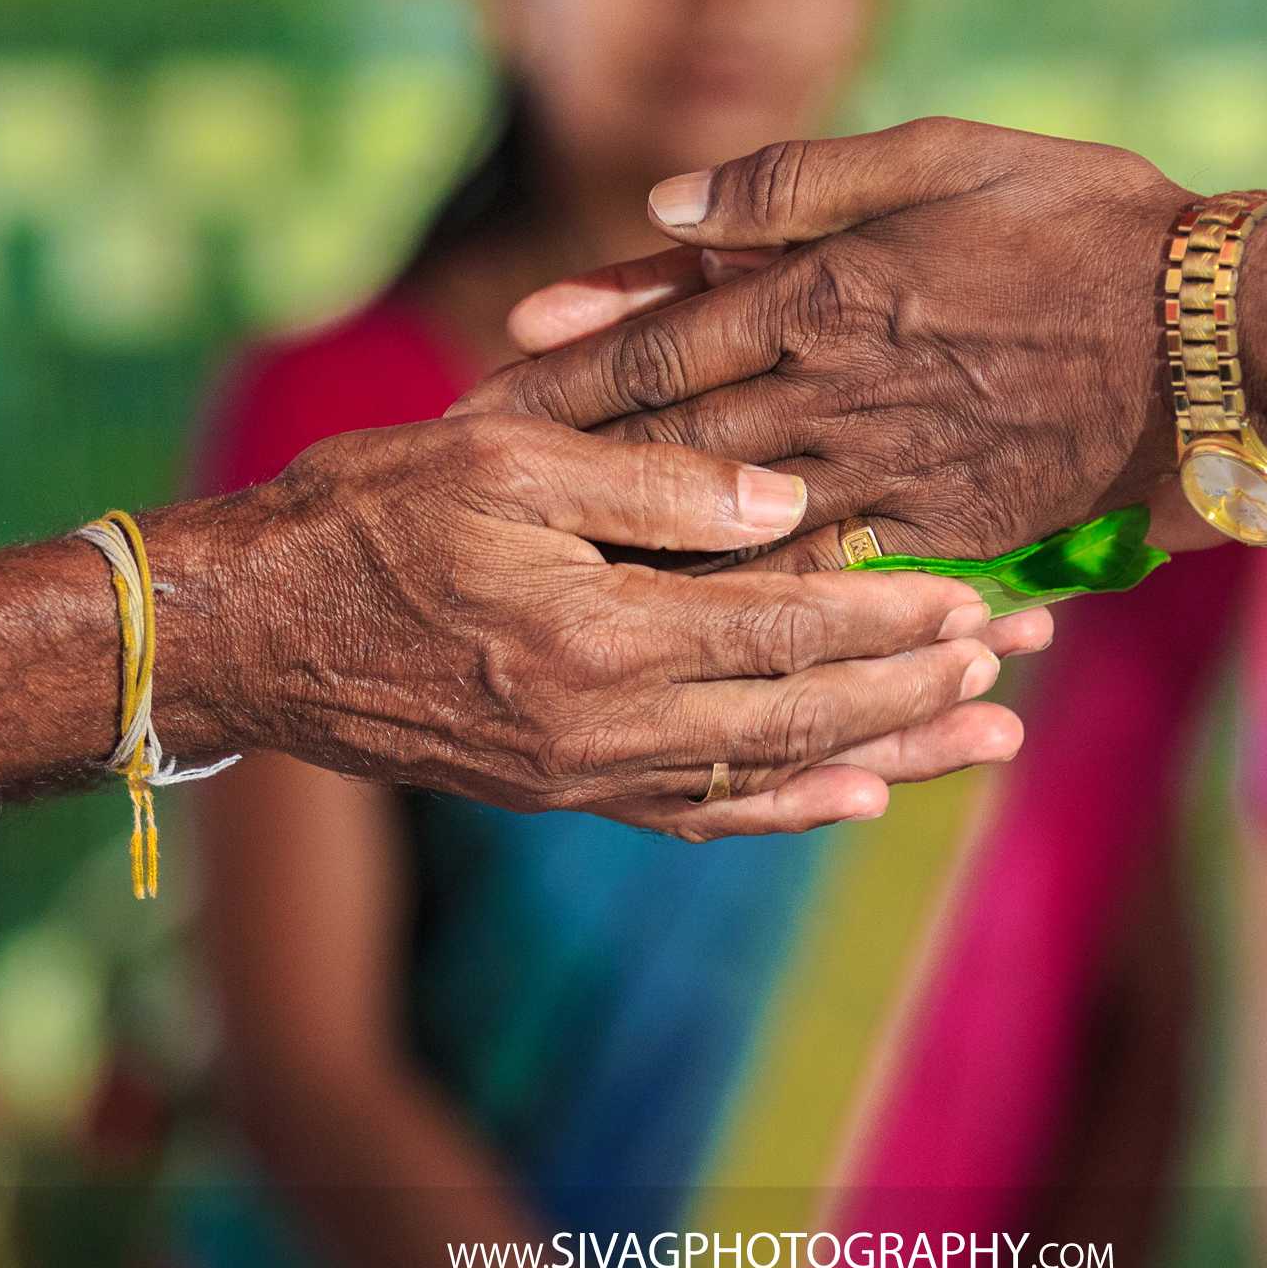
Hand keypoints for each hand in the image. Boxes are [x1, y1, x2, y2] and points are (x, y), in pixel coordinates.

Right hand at [172, 412, 1036, 839]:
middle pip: (801, 713)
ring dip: (885, 754)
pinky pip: (694, 809)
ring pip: (768, 774)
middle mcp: (600, 727)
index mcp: (596, 634)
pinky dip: (784, 808)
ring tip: (987, 740)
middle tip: (1022, 658)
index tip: (982, 596)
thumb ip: (651, 481)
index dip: (891, 614)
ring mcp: (580, 772)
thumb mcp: (501, 458)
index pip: (785, 628)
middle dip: (920, 685)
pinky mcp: (556, 787)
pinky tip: (853, 796)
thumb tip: (786, 502)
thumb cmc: (360, 516)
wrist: (244, 633)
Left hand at [456, 117, 1202, 572]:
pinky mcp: (946, 534)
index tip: (477, 412)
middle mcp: (835, 391)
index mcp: (822, 291)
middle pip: (668, 442)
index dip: (561, 378)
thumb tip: (666, 208)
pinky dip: (757, 604)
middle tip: (467, 510)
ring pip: (731, 521)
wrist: (1221, 336)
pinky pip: (831, 578)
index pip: (658, 345)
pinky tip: (689, 632)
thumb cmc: (1090, 221)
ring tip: (540, 577)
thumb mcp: (943, 154)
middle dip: (562, 473)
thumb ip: (795, 181)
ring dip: (633, 549)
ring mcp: (889, 472)